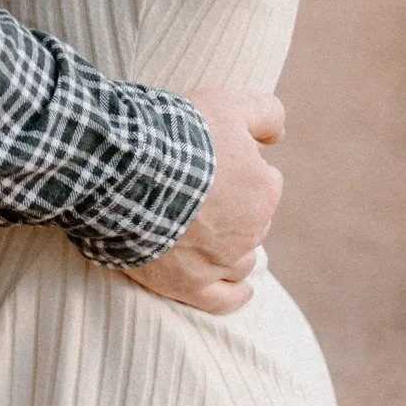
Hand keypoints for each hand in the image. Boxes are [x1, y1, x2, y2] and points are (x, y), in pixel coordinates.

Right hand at [119, 88, 284, 316]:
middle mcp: (249, 232)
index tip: (212, 161)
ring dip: (232, 247)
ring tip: (205, 232)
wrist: (125, 170)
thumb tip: (280, 133)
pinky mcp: (190, 286)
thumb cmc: (177, 135)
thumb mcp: (228, 105)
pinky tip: (241, 290)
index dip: (238, 168)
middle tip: (199, 190)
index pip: (264, 181)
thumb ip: (265, 113)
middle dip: (234, 208)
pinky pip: (224, 300)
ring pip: (242, 259)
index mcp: (263, 191)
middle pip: (252, 221)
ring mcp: (219, 262)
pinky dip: (235, 295)